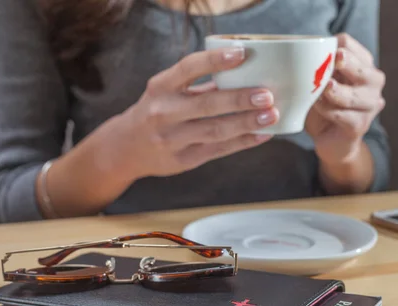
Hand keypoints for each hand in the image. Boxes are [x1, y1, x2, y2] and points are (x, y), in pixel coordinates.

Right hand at [114, 47, 278, 180]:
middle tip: (267, 95)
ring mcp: (172, 139)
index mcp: (161, 87)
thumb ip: (200, 85)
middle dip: (239, 99)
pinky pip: (218, 150)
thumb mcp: (167, 92)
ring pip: (215, 130)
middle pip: (206, 105)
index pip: (188, 68)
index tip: (242, 53)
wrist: (126, 148)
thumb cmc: (156, 112)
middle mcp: (163, 112)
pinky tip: (263, 135)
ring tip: (271, 115)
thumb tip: (247, 75)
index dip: (215, 61)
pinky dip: (243, 142)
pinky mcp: (183, 160)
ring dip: (246, 123)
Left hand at [305, 33, 385, 164]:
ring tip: (322, 88)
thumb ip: (316, 67)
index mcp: (362, 64)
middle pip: (363, 68)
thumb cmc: (323, 105)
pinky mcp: (359, 126)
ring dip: (336, 91)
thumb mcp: (319, 82)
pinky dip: (328, 109)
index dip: (336, 45)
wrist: (330, 139)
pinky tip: (315, 105)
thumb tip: (299, 53)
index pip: (349, 45)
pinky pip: (343, 116)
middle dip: (348, 63)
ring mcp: (369, 106)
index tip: (319, 51)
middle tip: (335, 59)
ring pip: (355, 95)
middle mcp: (372, 84)